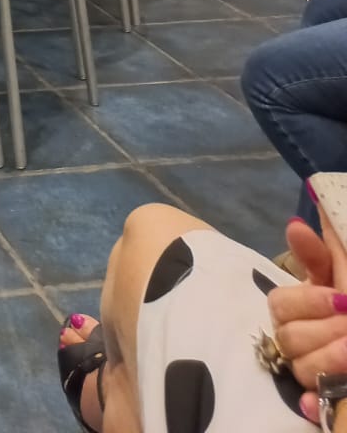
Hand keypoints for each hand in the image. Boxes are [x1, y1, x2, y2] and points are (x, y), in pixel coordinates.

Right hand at [270, 215, 346, 419]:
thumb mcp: (341, 274)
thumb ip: (321, 252)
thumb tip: (295, 223)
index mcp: (294, 309)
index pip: (281, 304)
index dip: (310, 301)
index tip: (341, 298)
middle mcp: (292, 338)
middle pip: (289, 336)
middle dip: (327, 329)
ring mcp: (304, 369)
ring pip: (302, 367)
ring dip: (333, 357)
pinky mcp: (317, 396)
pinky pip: (311, 398)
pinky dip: (321, 393)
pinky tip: (336, 383)